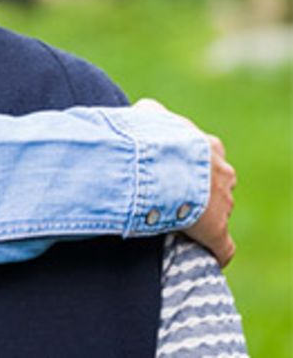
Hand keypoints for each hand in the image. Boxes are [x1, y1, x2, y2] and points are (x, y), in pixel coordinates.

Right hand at [135, 98, 236, 265]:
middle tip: (171, 198)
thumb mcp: (148, 115)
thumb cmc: (152, 139)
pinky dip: (217, 252)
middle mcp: (222, 173)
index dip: (190, 167)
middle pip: (217, 185)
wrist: (160, 166)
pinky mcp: (217, 231)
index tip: (172, 173)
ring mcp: (223, 203)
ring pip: (220, 212)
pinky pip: (223, 247)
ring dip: (203, 218)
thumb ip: (150, 113)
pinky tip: (209, 256)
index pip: (206, 158)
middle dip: (200, 192)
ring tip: (177, 224)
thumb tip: (143, 110)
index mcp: (208, 147)